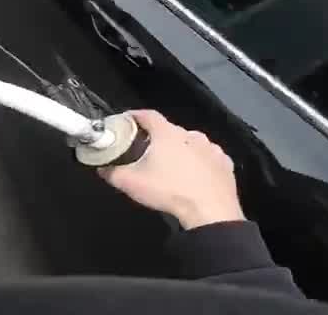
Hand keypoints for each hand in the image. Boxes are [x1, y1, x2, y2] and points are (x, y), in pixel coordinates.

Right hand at [99, 110, 244, 229]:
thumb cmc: (169, 192)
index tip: (125, 122)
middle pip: (168, 130)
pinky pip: (207, 156)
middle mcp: (191, 134)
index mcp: (167, 133)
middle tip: (145, 152)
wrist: (211, 213)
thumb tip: (101, 167)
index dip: (133, 116)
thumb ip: (111, 172)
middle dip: (156, 137)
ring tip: (171, 166)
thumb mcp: (131, 184)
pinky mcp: (225, 163)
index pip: (147, 114)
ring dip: (179, 149)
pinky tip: (194, 175)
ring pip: (189, 142)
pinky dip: (199, 161)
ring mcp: (211, 148)